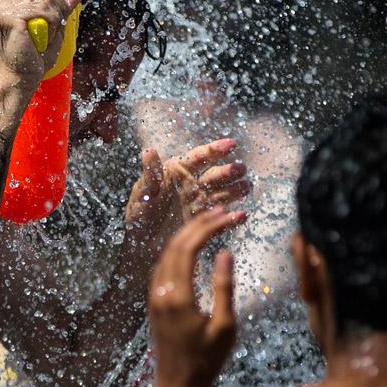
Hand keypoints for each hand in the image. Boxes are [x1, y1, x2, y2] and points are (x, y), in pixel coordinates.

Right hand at [0, 0, 86, 91]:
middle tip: (51, 26)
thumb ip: (64, 3)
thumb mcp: (54, 23)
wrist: (21, 77)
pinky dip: (51, 24)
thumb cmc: (34, 54)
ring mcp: (3, 6)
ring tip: (45, 34)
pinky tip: (41, 37)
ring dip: (55, 18)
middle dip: (58, 4)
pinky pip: (44, 9)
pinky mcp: (9, 16)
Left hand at [124, 139, 251, 272]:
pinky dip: (232, 218)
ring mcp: (201, 202)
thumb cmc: (139, 212)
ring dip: (236, 190)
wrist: (142, 243)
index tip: (232, 144)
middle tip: (241, 169)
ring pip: (223, 193)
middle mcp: (193, 184)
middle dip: (229, 171)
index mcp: (179, 171)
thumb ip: (150, 173)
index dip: (216, 149)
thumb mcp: (143, 192)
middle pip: (215, 174)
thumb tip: (148, 150)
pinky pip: (221, 217)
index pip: (199, 156)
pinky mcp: (204, 220)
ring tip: (247, 187)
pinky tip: (242, 216)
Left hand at [148, 208, 246, 386]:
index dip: (208, 228)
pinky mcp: (153, 301)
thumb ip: (223, 287)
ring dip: (187, 233)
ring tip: (210, 220)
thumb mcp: (224, 326)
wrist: (178, 385)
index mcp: (177, 297)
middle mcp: (160, 292)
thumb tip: (224, 252)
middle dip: (199, 223)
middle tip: (222, 211)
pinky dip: (178, 248)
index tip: (229, 217)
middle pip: (175, 245)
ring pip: (166, 253)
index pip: (189, 248)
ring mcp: (153, 296)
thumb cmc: (206, 361)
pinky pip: (162, 265)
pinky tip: (192, 244)